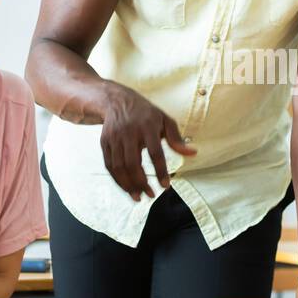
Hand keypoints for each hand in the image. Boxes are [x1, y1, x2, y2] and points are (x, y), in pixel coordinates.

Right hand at [99, 83, 196, 200]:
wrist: (117, 101)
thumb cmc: (146, 113)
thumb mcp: (164, 120)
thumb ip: (177, 139)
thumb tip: (193, 153)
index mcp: (147, 126)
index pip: (155, 152)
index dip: (160, 171)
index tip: (166, 186)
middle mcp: (129, 132)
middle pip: (133, 163)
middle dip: (141, 183)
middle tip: (151, 195)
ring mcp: (114, 138)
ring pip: (119, 166)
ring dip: (128, 185)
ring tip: (138, 197)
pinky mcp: (104, 142)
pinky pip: (109, 165)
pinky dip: (117, 179)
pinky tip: (127, 188)